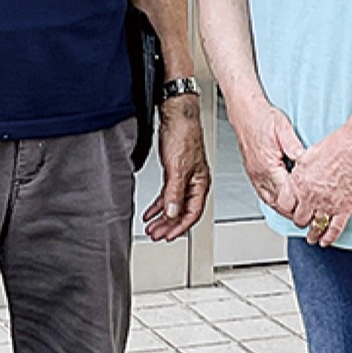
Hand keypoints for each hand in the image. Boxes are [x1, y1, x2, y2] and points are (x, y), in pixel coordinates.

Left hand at [142, 97, 210, 240]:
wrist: (177, 116)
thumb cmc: (184, 135)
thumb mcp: (178, 168)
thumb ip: (175, 193)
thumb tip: (172, 213)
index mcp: (201, 184)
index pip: (192, 213)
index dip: (179, 227)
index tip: (167, 236)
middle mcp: (194, 183)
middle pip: (182, 212)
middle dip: (168, 225)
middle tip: (155, 234)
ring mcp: (184, 178)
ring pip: (173, 204)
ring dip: (162, 217)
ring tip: (151, 227)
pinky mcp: (174, 172)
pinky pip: (167, 194)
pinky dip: (158, 205)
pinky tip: (150, 212)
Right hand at [232, 101, 303, 219]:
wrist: (244, 111)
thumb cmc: (262, 117)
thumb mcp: (283, 128)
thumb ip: (294, 147)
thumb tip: (306, 161)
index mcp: (267, 166)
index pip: (286, 195)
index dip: (301, 203)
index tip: (313, 204)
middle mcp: (259, 174)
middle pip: (279, 204)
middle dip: (295, 210)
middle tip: (311, 212)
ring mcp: (255, 176)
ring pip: (271, 203)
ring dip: (286, 207)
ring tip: (301, 209)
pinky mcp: (253, 174)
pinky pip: (265, 195)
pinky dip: (277, 200)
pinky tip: (286, 198)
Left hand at [289, 128, 351, 246]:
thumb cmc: (333, 148)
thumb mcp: (306, 155)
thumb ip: (299, 169)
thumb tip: (295, 172)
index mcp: (299, 183)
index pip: (285, 204)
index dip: (287, 208)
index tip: (289, 209)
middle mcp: (310, 198)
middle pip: (299, 218)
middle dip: (300, 220)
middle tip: (302, 221)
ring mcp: (327, 205)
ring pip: (314, 227)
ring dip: (312, 234)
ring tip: (311, 237)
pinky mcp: (344, 209)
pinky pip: (333, 229)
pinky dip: (329, 238)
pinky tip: (325, 242)